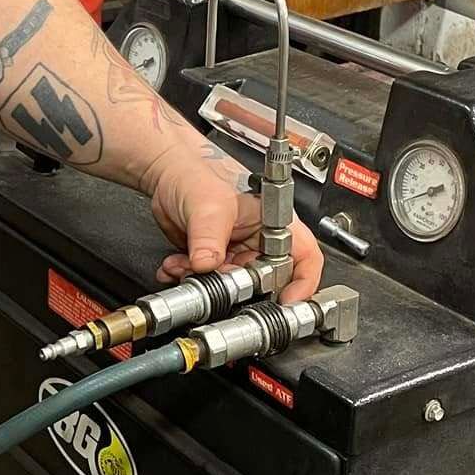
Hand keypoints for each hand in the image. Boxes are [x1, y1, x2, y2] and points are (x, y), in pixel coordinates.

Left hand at [146, 145, 323, 305]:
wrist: (169, 175)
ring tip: (186, 265)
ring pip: (233, 287)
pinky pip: (209, 283)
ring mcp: (238, 253)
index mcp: (275, 223)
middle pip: (267, 281)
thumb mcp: (209, 205)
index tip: (288, 301)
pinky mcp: (216, 260)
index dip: (304, 283)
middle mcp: (260, 241)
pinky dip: (190, 280)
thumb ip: (209, 237)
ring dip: (207, 283)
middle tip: (214, 278)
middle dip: (237, 286)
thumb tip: (208, 264)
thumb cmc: (198, 174)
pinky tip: (176, 266)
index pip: (305, 258)